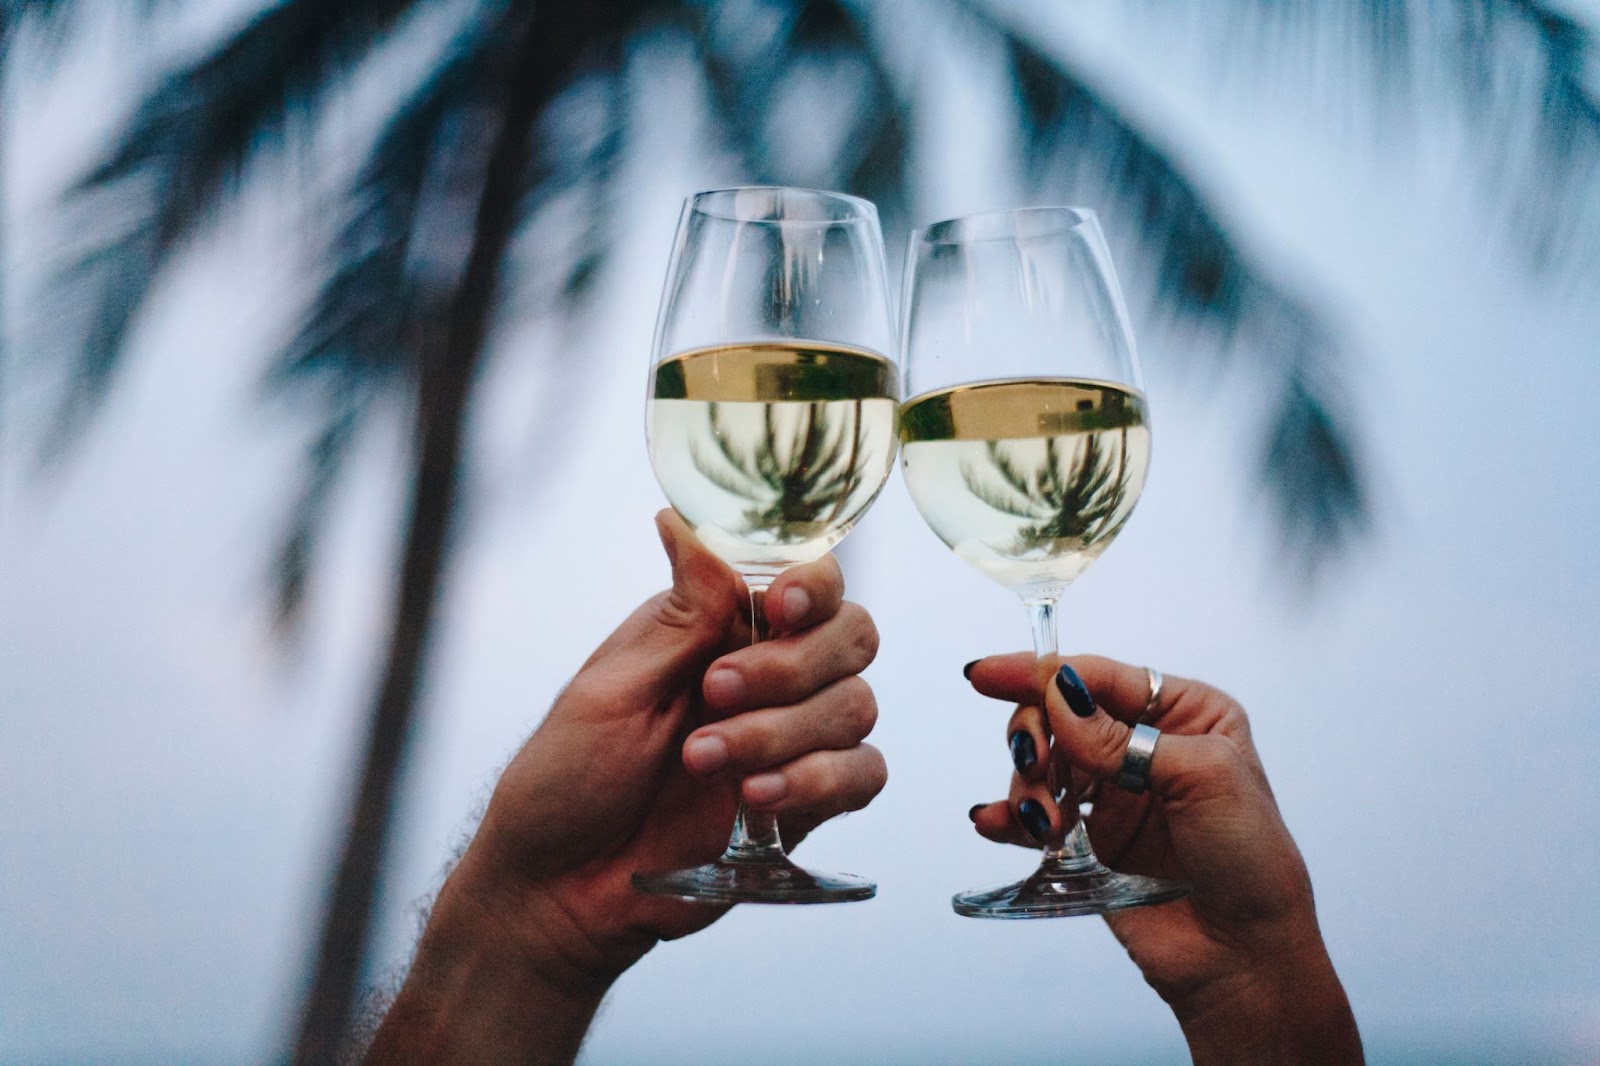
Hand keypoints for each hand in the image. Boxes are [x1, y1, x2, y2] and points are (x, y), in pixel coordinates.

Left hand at [366, 511, 884, 1062]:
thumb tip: (681, 518)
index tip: (779, 607)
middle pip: (851, 637)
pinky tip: (757, 799)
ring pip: (855, 707)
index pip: (806, 582)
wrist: (557, 887)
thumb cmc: (566, 776)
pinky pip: (862, 776)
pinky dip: (820, 781)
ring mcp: (791, 739)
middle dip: (791, 666)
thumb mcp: (610, 687)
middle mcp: (768, 675)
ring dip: (782, 732)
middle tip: (715, 693)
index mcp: (719, 629)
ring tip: (703, 762)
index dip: (813, 586)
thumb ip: (679, 615)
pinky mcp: (804, 804)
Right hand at [965, 653, 1360, 1064]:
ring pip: (1040, 763)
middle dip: (1034, 735)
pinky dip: (1009, 816)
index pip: (1098, 677)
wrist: (1244, 955)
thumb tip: (1059, 696)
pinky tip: (998, 824)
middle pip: (1057, 713)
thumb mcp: (1203, 779)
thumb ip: (1124, 737)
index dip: (1040, 672)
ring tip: (1047, 826)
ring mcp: (1113, 793)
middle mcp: (1144, 745)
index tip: (987, 674)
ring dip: (1030, 787)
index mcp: (1184, 713)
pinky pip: (1031, 815)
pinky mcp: (1087, 840)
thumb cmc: (1251, 860)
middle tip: (1033, 766)